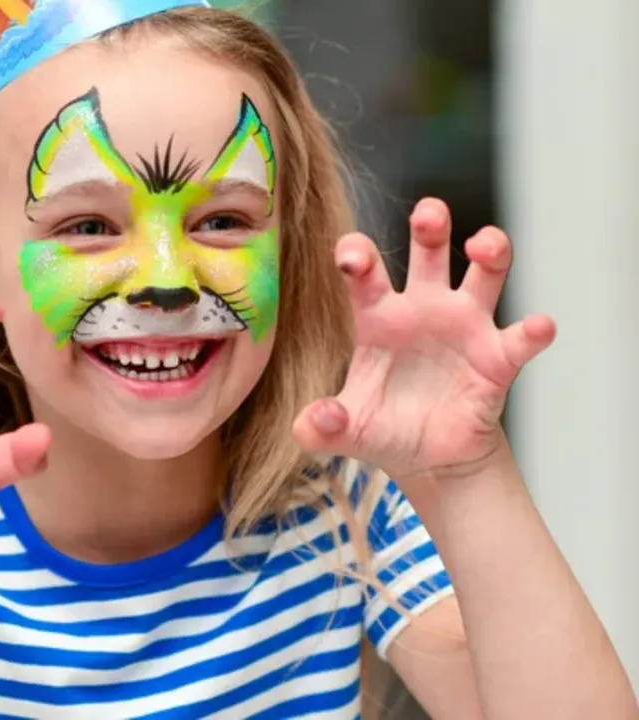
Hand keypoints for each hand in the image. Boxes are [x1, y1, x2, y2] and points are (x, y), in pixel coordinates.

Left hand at [293, 198, 554, 481]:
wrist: (432, 459)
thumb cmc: (386, 429)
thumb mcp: (348, 430)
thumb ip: (321, 427)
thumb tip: (310, 422)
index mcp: (380, 318)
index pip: (366, 275)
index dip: (357, 256)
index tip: (351, 256)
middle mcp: (424, 310)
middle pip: (430, 253)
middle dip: (430, 226)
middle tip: (429, 212)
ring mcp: (464, 328)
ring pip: (485, 274)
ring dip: (490, 251)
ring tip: (484, 246)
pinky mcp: (498, 358)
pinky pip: (520, 338)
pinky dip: (533, 331)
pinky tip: (538, 326)